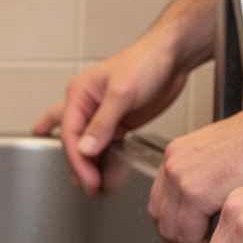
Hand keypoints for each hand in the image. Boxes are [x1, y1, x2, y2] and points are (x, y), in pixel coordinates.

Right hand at [33, 34, 190, 195]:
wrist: (173, 56)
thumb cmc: (146, 61)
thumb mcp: (121, 93)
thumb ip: (102, 123)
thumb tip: (85, 149)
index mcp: (78, 93)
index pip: (69, 134)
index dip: (77, 160)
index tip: (87, 179)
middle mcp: (86, 104)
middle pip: (72, 141)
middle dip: (78, 166)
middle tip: (87, 187)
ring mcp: (102, 114)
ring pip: (86, 144)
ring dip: (88, 164)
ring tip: (92, 185)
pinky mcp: (119, 121)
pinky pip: (105, 144)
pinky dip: (104, 158)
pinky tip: (104, 170)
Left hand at [148, 109, 242, 242]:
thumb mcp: (220, 154)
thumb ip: (206, 174)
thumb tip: (206, 197)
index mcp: (176, 155)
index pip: (160, 199)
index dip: (168, 223)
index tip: (177, 239)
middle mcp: (172, 165)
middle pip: (160, 215)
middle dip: (172, 240)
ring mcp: (180, 178)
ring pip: (171, 227)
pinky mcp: (195, 192)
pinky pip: (187, 231)